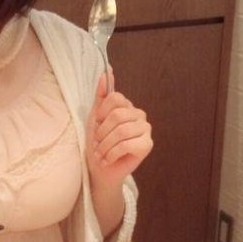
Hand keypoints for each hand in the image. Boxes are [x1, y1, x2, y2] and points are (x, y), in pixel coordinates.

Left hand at [87, 70, 152, 188]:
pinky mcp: (148, 145)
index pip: (115, 97)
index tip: (97, 125)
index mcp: (127, 106)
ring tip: (101, 154)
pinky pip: (127, 144)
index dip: (101, 113)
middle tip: (97, 143)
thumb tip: (106, 71)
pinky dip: (112, 154)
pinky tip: (108, 160)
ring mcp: (145, 129)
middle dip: (102, 132)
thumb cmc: (97, 143)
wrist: (100, 169)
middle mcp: (139, 115)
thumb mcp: (95, 118)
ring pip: (121, 131)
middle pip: (117, 115)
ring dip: (105, 146)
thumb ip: (101, 95)